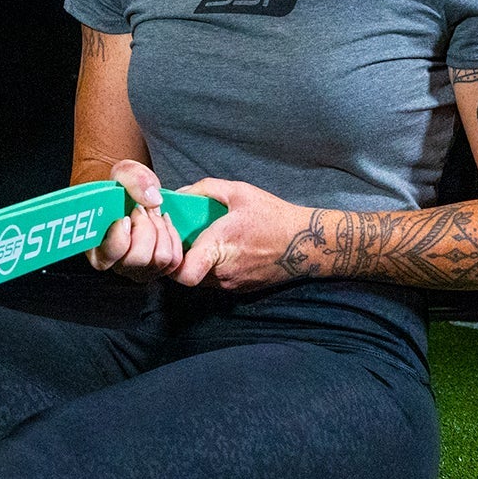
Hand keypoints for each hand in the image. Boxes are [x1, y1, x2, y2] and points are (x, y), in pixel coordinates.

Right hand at [86, 159, 184, 282]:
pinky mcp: (158, 268)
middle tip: (140, 210)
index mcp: (96, 248)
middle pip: (139, 258)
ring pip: (161, 259)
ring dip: (161, 230)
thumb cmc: (119, 188)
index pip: (110, 255)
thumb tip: (153, 199)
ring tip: (151, 215)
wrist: (128, 194)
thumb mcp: (122, 173)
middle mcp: (117, 264)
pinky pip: (175, 259)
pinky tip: (162, 223)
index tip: (125, 216)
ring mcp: (139, 269)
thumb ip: (133, 179)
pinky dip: (173, 237)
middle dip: (146, 227)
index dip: (121, 235)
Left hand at [170, 178, 319, 291]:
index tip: (173, 239)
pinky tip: (220, 250)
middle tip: (182, 237)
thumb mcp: (239, 192)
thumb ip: (205, 188)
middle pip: (184, 274)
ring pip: (199, 278)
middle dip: (179, 256)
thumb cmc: (273, 216)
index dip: (169, 259)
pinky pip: (214, 281)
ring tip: (202, 241)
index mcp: (220, 247)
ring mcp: (231, 284)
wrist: (307, 243)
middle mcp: (223, 272)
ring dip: (195, 262)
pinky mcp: (239, 289)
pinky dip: (211, 268)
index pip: (182, 272)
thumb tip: (179, 193)